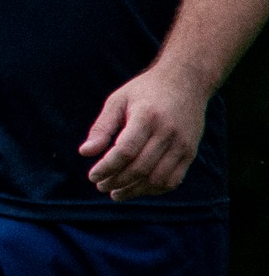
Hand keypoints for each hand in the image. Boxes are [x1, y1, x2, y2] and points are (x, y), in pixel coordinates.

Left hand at [80, 63, 210, 200]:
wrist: (186, 81)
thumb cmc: (145, 91)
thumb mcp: (118, 101)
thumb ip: (102, 127)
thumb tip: (85, 153)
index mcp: (147, 116)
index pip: (125, 151)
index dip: (107, 167)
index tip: (92, 175)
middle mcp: (168, 132)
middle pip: (140, 167)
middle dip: (117, 181)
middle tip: (100, 186)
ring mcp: (183, 144)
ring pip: (157, 178)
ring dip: (134, 190)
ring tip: (115, 193)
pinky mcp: (191, 152)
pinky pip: (173, 179)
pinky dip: (153, 189)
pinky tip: (137, 189)